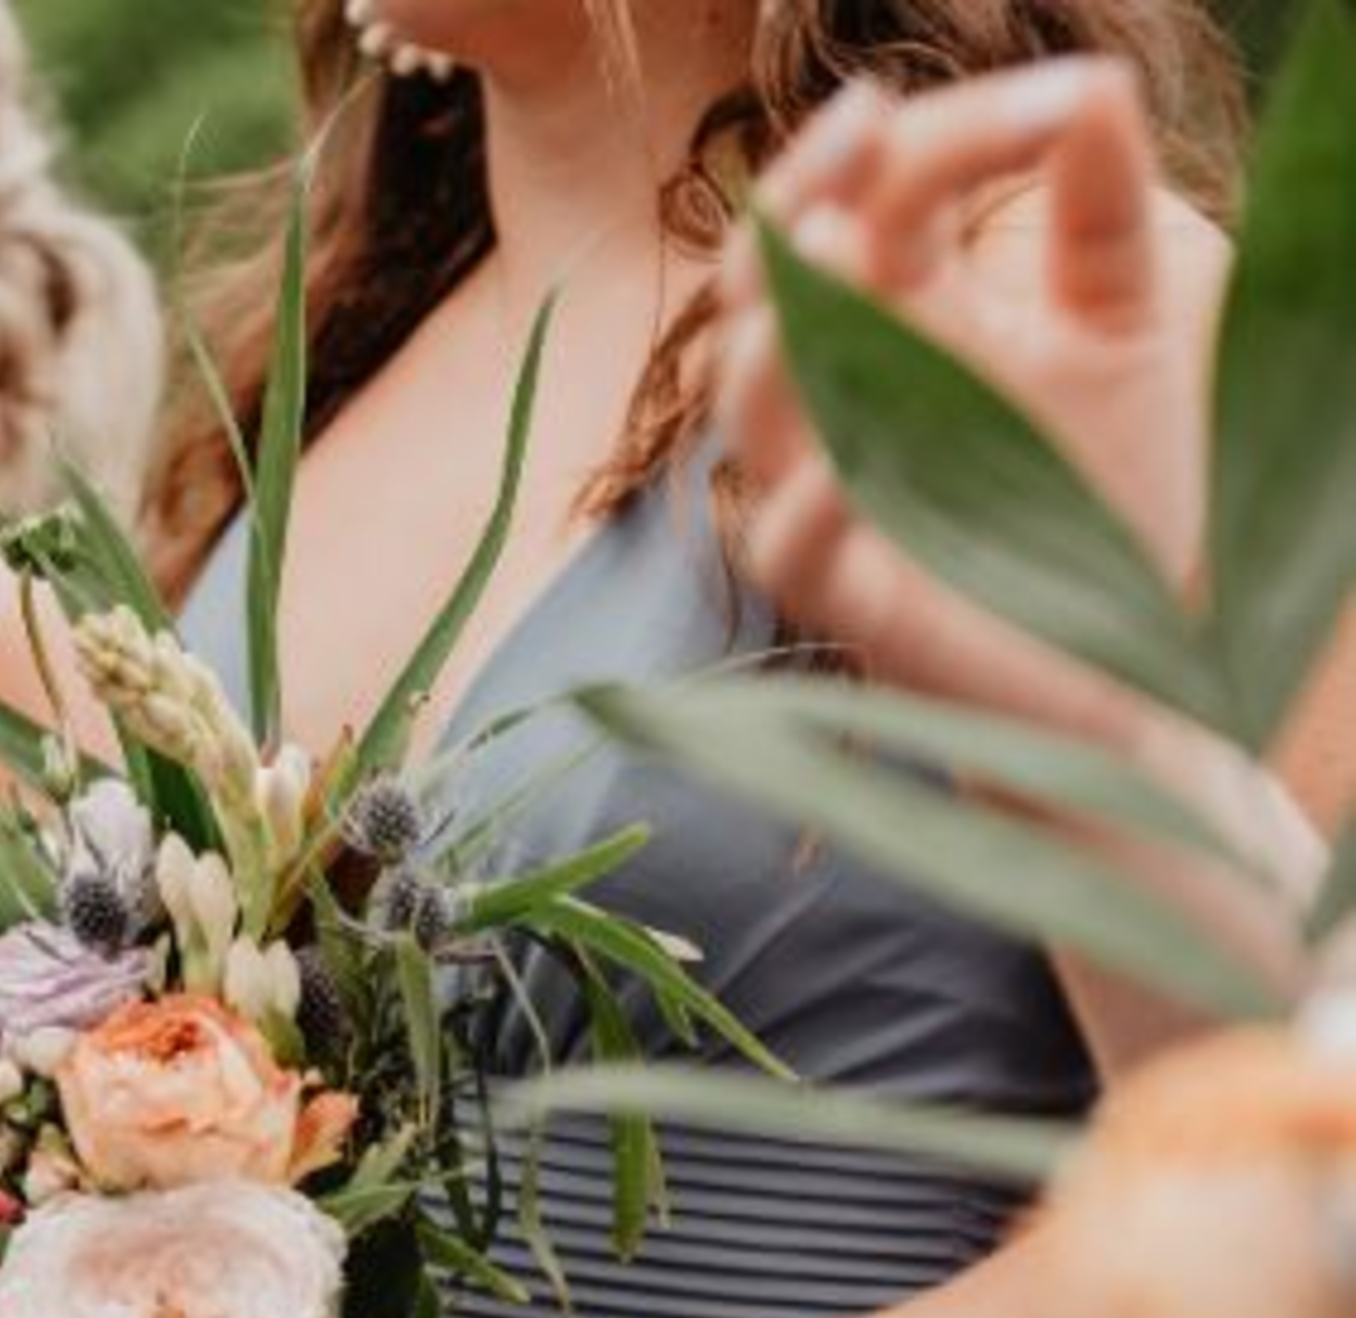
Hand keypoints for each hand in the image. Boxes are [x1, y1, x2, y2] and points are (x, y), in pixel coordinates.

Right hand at [716, 60, 1222, 742]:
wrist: (1130, 670)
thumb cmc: (1105, 502)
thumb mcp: (1121, 329)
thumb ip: (1098, 214)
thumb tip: (1092, 85)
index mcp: (905, 319)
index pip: (883, 196)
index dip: (950, 133)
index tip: (1057, 102)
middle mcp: (847, 399)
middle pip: (772, 279)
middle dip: (802, 193)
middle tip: (868, 118)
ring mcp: (834, 499)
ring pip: (749, 410)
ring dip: (775, 334)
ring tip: (830, 253)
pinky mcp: (852, 603)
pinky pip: (788, 552)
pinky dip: (807, 511)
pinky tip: (848, 472)